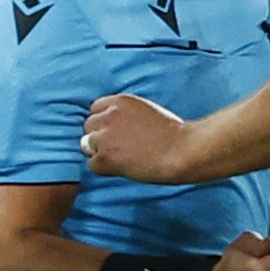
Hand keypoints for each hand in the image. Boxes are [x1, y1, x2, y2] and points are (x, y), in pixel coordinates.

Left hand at [81, 93, 202, 183]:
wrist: (182, 150)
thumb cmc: (174, 134)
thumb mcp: (148, 110)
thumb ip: (127, 114)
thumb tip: (114, 128)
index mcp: (121, 101)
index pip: (96, 108)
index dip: (104, 123)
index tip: (116, 132)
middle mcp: (109, 115)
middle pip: (89, 126)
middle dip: (100, 137)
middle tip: (120, 148)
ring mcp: (105, 136)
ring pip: (87, 145)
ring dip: (101, 153)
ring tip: (124, 158)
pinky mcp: (106, 156)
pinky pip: (93, 165)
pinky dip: (105, 169)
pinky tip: (123, 168)